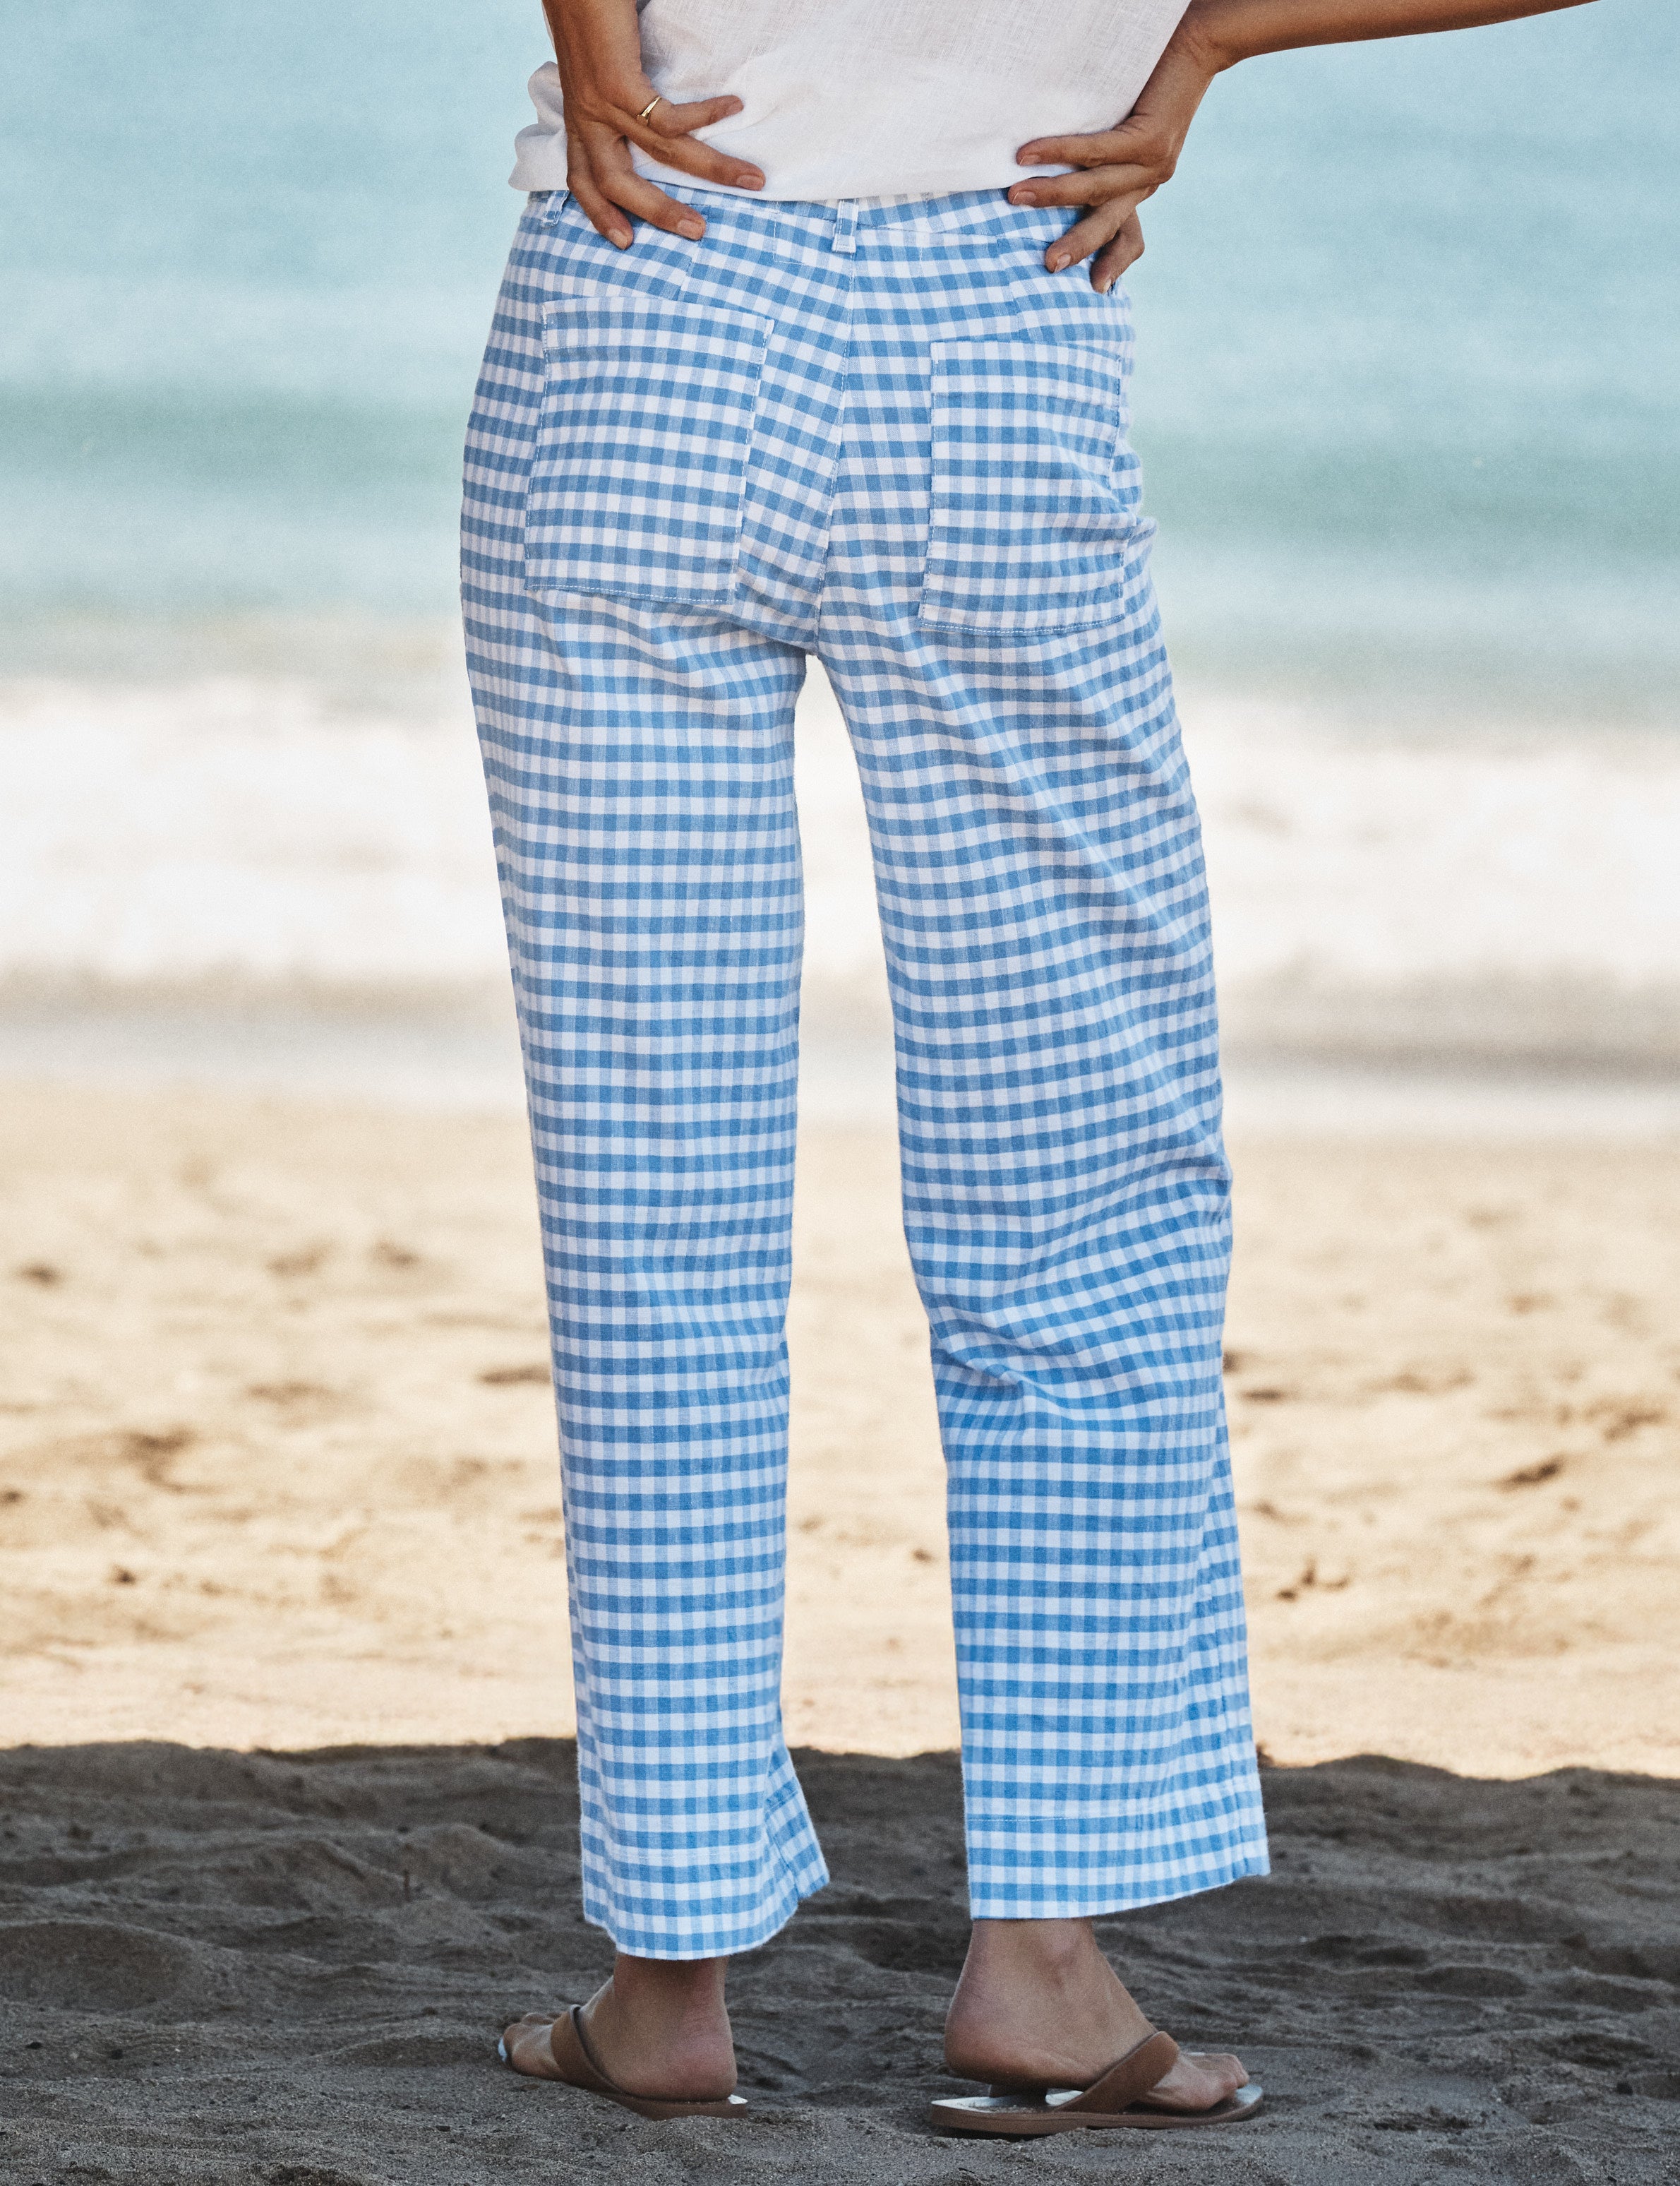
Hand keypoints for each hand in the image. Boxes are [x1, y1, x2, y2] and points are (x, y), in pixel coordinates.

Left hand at [542, 0, 762, 247]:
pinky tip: (733, 108)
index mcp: (579, 114)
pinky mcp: (616, 84)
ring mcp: (599, 102)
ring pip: (657, 155)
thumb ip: (619, 87)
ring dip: (708, 171)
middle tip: (698, 232)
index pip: (581, 176)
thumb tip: (648, 102)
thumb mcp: (598, 59)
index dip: (599, 213)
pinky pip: (668, 118)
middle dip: (660, 213)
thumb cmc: (589, 8)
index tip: (624, 242)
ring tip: (750, 179)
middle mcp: (585, 115)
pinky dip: (705, 116)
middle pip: (618, 184)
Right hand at [1007, 11, 1224, 287]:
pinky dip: (1059, 152)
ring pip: (1095, 189)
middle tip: (1047, 266)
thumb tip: (1056, 170)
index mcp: (1145, 183)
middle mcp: (1151, 179)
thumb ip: (1103, 158)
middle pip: (1108, 222)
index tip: (1098, 289)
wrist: (1198, 43)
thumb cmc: (1153, 82)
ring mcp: (1154, 163)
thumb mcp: (1128, 129)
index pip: (1131, 234)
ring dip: (1052, 195)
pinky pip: (1095, 152)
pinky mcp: (1149, 139)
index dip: (1115, 261)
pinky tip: (1030, 155)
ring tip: (1016, 196)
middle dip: (1076, 245)